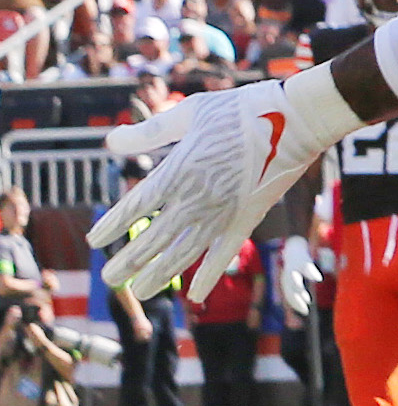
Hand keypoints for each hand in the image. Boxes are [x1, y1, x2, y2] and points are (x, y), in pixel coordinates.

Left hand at [91, 72, 338, 297]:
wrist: (295, 119)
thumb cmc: (240, 109)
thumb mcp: (191, 112)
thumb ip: (150, 131)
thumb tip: (110, 142)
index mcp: (177, 171)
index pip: (134, 207)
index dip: (111, 226)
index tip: (94, 241)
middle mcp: (195, 199)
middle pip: (152, 239)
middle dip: (128, 262)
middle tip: (109, 279)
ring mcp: (222, 212)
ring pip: (183, 253)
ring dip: (159, 275)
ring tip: (140, 292)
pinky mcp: (247, 218)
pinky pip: (224, 253)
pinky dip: (209, 275)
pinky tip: (196, 295)